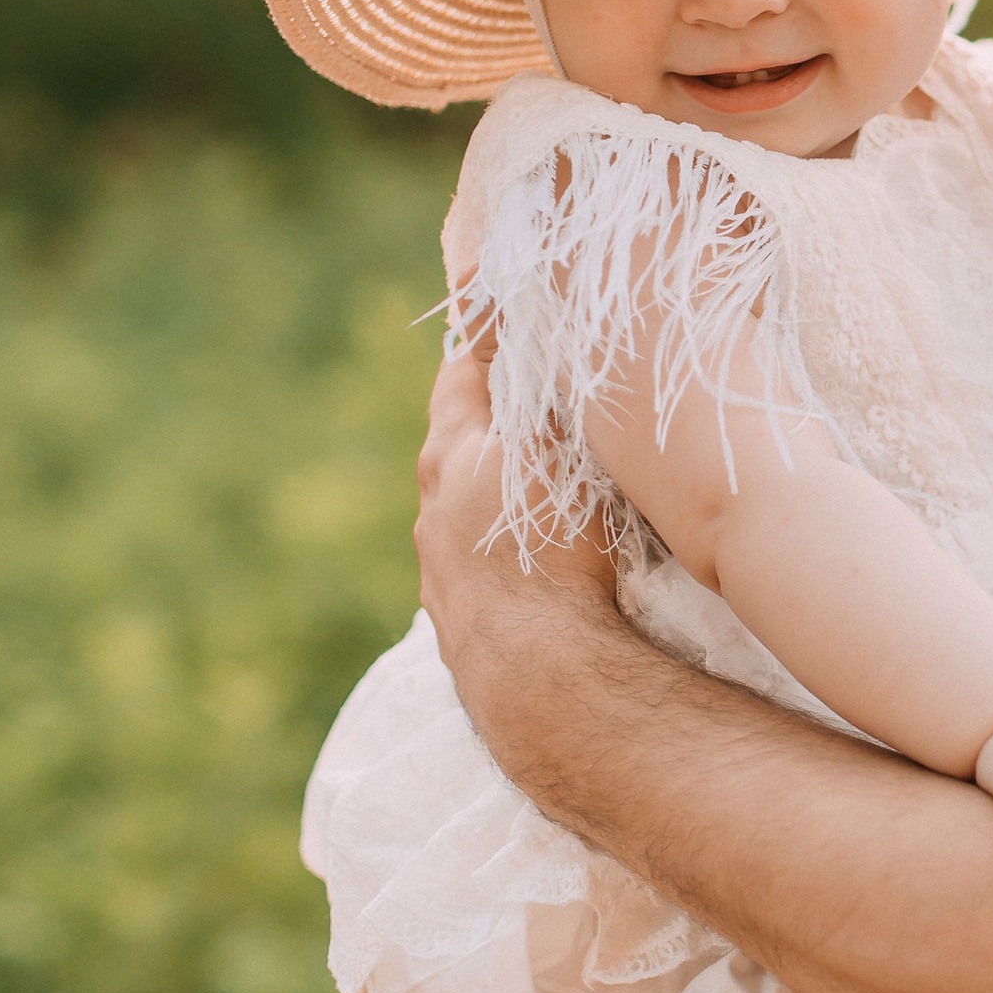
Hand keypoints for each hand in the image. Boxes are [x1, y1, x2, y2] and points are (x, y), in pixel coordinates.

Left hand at [413, 345, 619, 722]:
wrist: (541, 675)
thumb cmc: (557, 551)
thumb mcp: (559, 450)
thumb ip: (549, 394)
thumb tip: (547, 338)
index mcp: (451, 455)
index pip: (460, 375)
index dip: (486, 342)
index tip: (508, 318)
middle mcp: (433, 511)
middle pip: (457, 445)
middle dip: (493, 421)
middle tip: (534, 401)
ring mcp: (441, 573)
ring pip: (465, 513)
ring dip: (497, 497)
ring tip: (543, 491)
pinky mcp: (461, 625)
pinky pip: (480, 569)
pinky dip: (504, 554)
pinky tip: (538, 566)